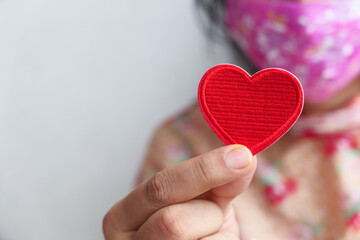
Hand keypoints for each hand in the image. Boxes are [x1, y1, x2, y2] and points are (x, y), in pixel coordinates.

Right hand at [103, 144, 256, 239]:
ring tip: (207, 235)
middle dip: (207, 215)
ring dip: (215, 234)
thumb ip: (216, 181)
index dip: (203, 170)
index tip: (241, 156)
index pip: (159, 187)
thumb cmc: (194, 229)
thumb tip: (241, 157)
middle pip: (173, 223)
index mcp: (122, 218)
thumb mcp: (200, 201)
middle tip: (217, 214)